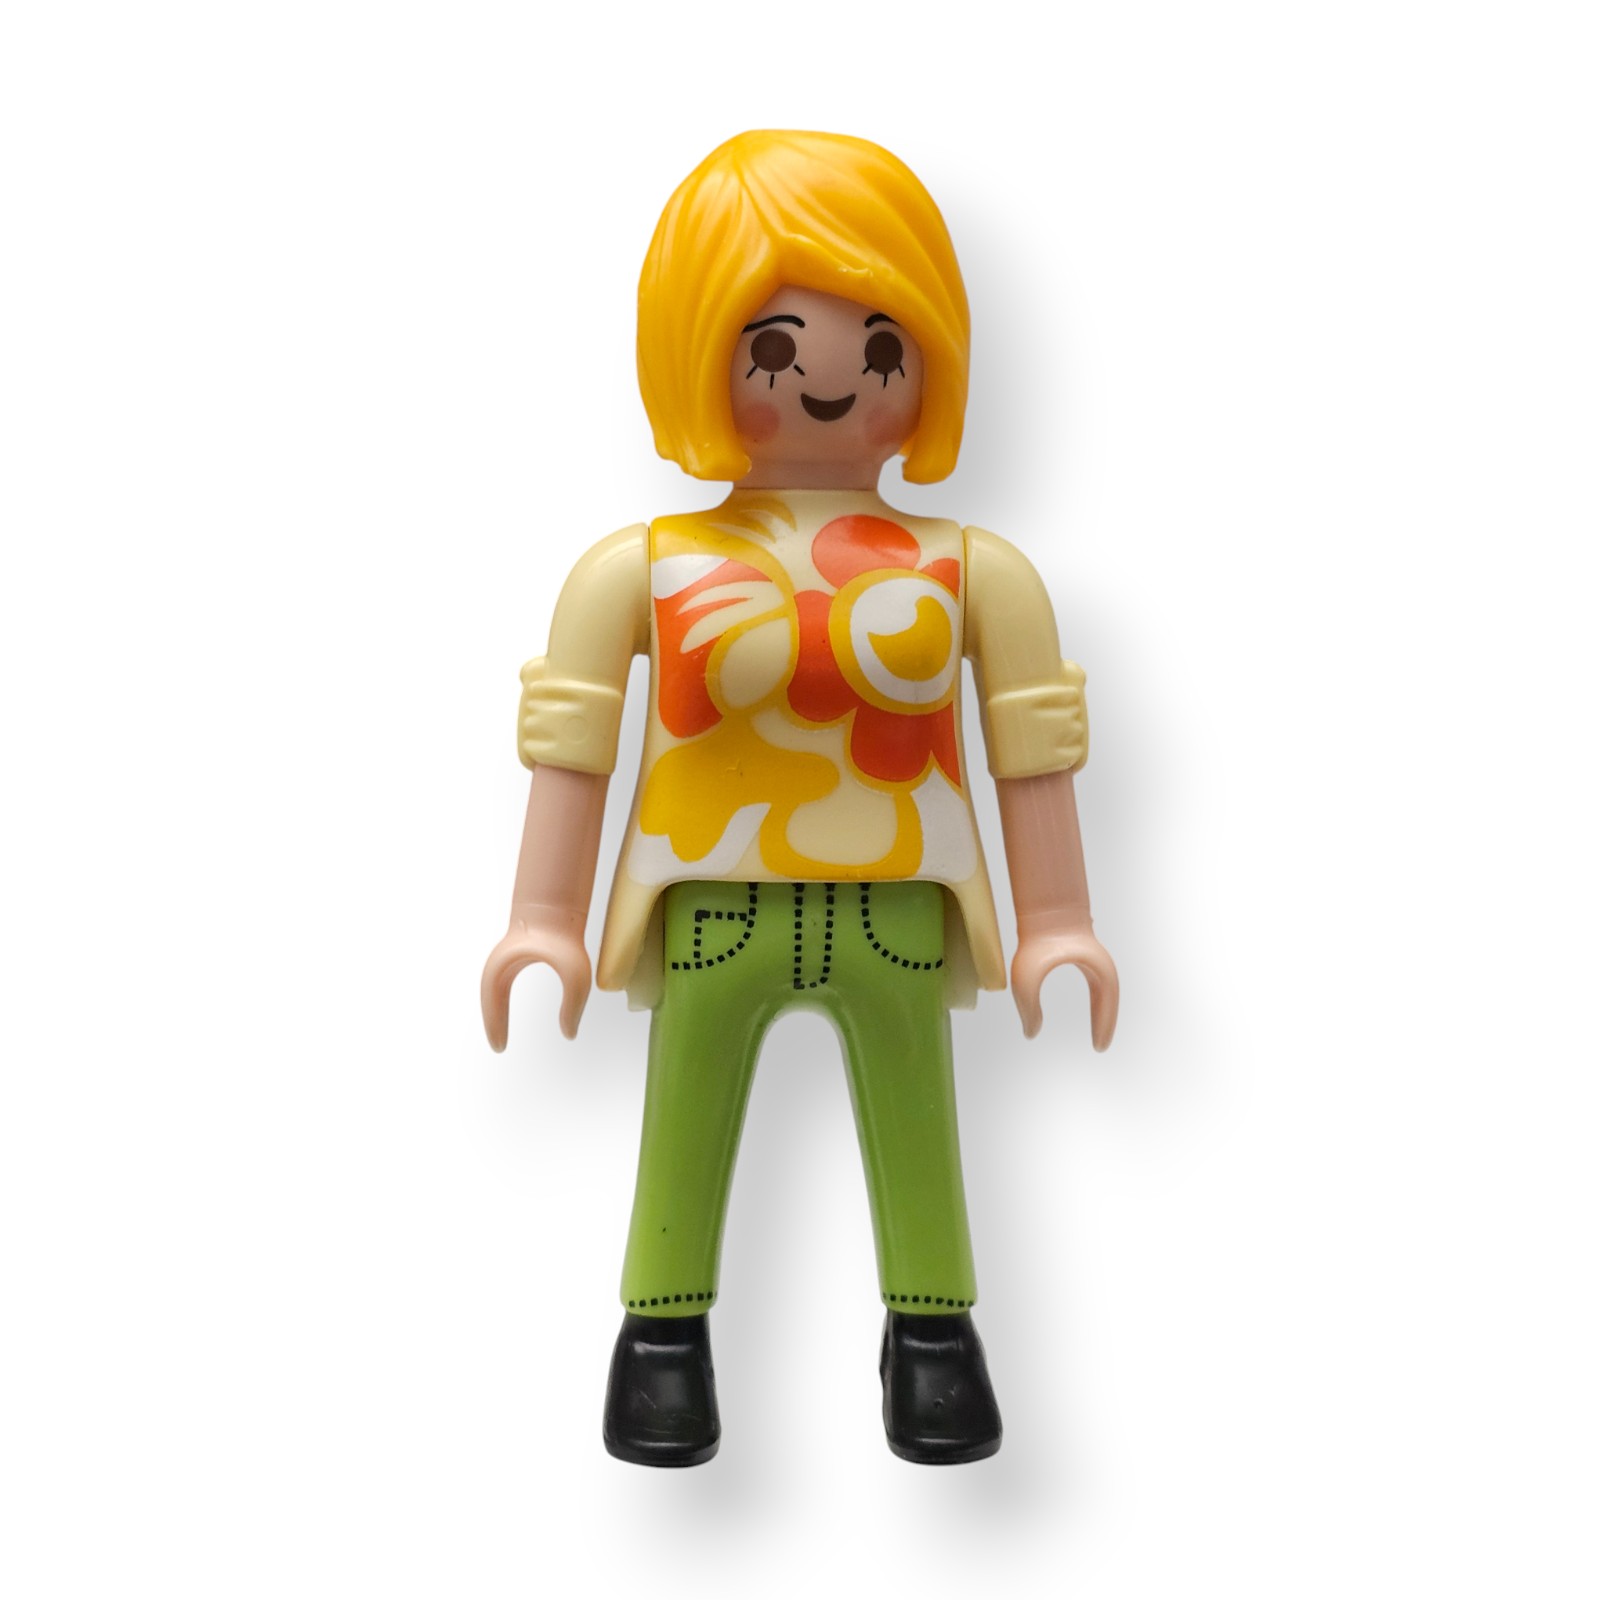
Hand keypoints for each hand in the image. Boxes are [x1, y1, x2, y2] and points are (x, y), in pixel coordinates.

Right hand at [480, 911, 590, 1047]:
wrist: (558, 906)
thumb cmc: (564, 938)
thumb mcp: (575, 977)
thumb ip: (573, 1006)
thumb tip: (570, 1034)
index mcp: (506, 969)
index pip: (493, 1003)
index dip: (495, 1026)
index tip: (500, 1048)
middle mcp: (501, 965)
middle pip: (490, 999)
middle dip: (493, 1022)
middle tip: (499, 1047)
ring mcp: (506, 958)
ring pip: (493, 992)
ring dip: (495, 1012)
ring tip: (501, 1034)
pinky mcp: (515, 955)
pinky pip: (503, 984)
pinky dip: (501, 1001)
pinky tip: (507, 1012)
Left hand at [1010, 922, 1118, 1049]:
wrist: (1042, 907)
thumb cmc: (1036, 940)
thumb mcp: (1026, 979)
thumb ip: (1028, 1008)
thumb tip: (1031, 1033)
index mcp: (1096, 971)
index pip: (1107, 1004)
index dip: (1104, 1026)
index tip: (1099, 1048)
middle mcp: (1100, 966)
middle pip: (1109, 1000)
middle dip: (1106, 1023)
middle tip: (1100, 1047)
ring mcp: (1093, 959)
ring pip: (1104, 993)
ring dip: (1102, 1012)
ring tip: (1097, 1033)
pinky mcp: (1083, 954)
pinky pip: (1095, 984)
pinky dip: (1096, 1001)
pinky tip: (1091, 1011)